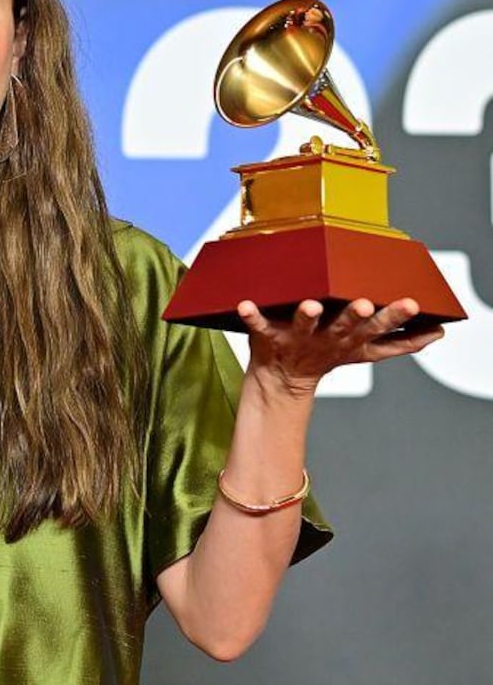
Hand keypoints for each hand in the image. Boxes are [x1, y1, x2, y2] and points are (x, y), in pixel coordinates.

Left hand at [237, 297, 445, 397]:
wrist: (282, 381)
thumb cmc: (327, 354)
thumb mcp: (365, 351)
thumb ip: (401, 342)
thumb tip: (439, 333)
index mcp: (351, 339)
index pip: (378, 329)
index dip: (395, 318)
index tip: (412, 304)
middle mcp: (327, 338)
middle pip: (345, 327)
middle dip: (357, 316)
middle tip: (368, 304)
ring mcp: (297, 338)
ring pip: (304, 326)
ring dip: (307, 316)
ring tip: (311, 306)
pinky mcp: (268, 336)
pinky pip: (258, 325)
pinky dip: (251, 316)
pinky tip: (244, 303)